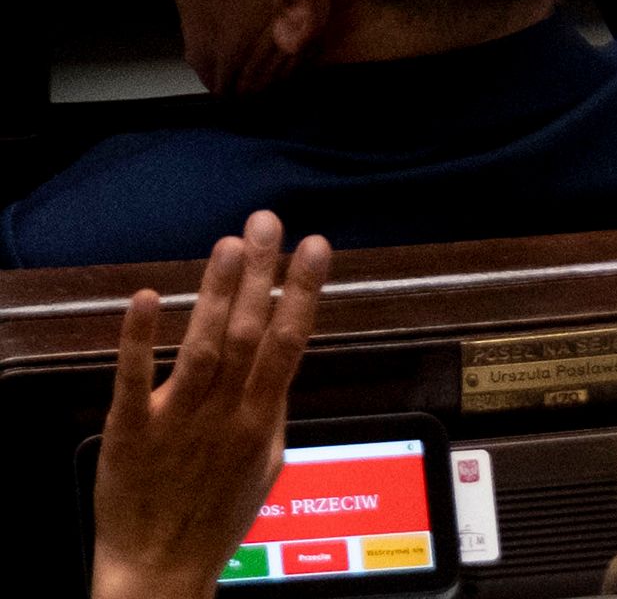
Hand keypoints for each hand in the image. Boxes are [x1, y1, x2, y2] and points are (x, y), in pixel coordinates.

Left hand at [92, 213, 331, 598]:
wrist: (160, 570)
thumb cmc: (215, 520)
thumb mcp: (265, 467)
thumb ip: (271, 413)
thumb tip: (281, 371)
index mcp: (261, 420)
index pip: (290, 343)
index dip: (303, 292)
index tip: (315, 246)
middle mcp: (226, 414)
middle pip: (250, 333)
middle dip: (262, 274)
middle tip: (268, 223)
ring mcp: (178, 421)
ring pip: (204, 347)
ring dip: (216, 294)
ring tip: (229, 246)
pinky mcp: (130, 432)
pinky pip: (135, 381)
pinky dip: (139, 339)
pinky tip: (145, 298)